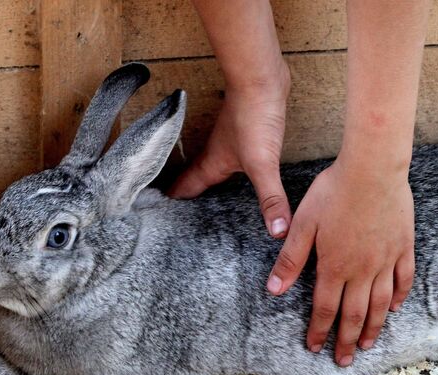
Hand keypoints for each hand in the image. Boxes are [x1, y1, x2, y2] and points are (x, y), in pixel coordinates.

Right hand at [168, 65, 292, 237]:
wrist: (261, 78)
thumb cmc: (253, 116)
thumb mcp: (262, 164)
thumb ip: (270, 199)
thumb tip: (278, 233)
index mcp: (211, 165)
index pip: (184, 190)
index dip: (171, 206)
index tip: (160, 226)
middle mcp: (215, 156)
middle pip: (194, 182)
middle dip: (186, 201)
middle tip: (179, 222)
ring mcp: (229, 144)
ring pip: (211, 169)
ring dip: (206, 185)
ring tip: (206, 204)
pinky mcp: (245, 134)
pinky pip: (232, 159)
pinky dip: (230, 172)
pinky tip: (241, 176)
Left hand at [266, 156, 414, 366]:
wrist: (373, 168)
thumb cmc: (334, 191)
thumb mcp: (304, 223)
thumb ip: (291, 259)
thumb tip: (273, 290)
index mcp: (335, 265)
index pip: (325, 308)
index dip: (319, 331)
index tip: (314, 348)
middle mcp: (362, 269)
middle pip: (354, 314)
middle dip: (346, 340)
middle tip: (344, 361)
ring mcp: (386, 259)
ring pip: (381, 303)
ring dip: (373, 327)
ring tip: (368, 344)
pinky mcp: (403, 246)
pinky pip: (403, 279)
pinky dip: (399, 297)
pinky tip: (395, 308)